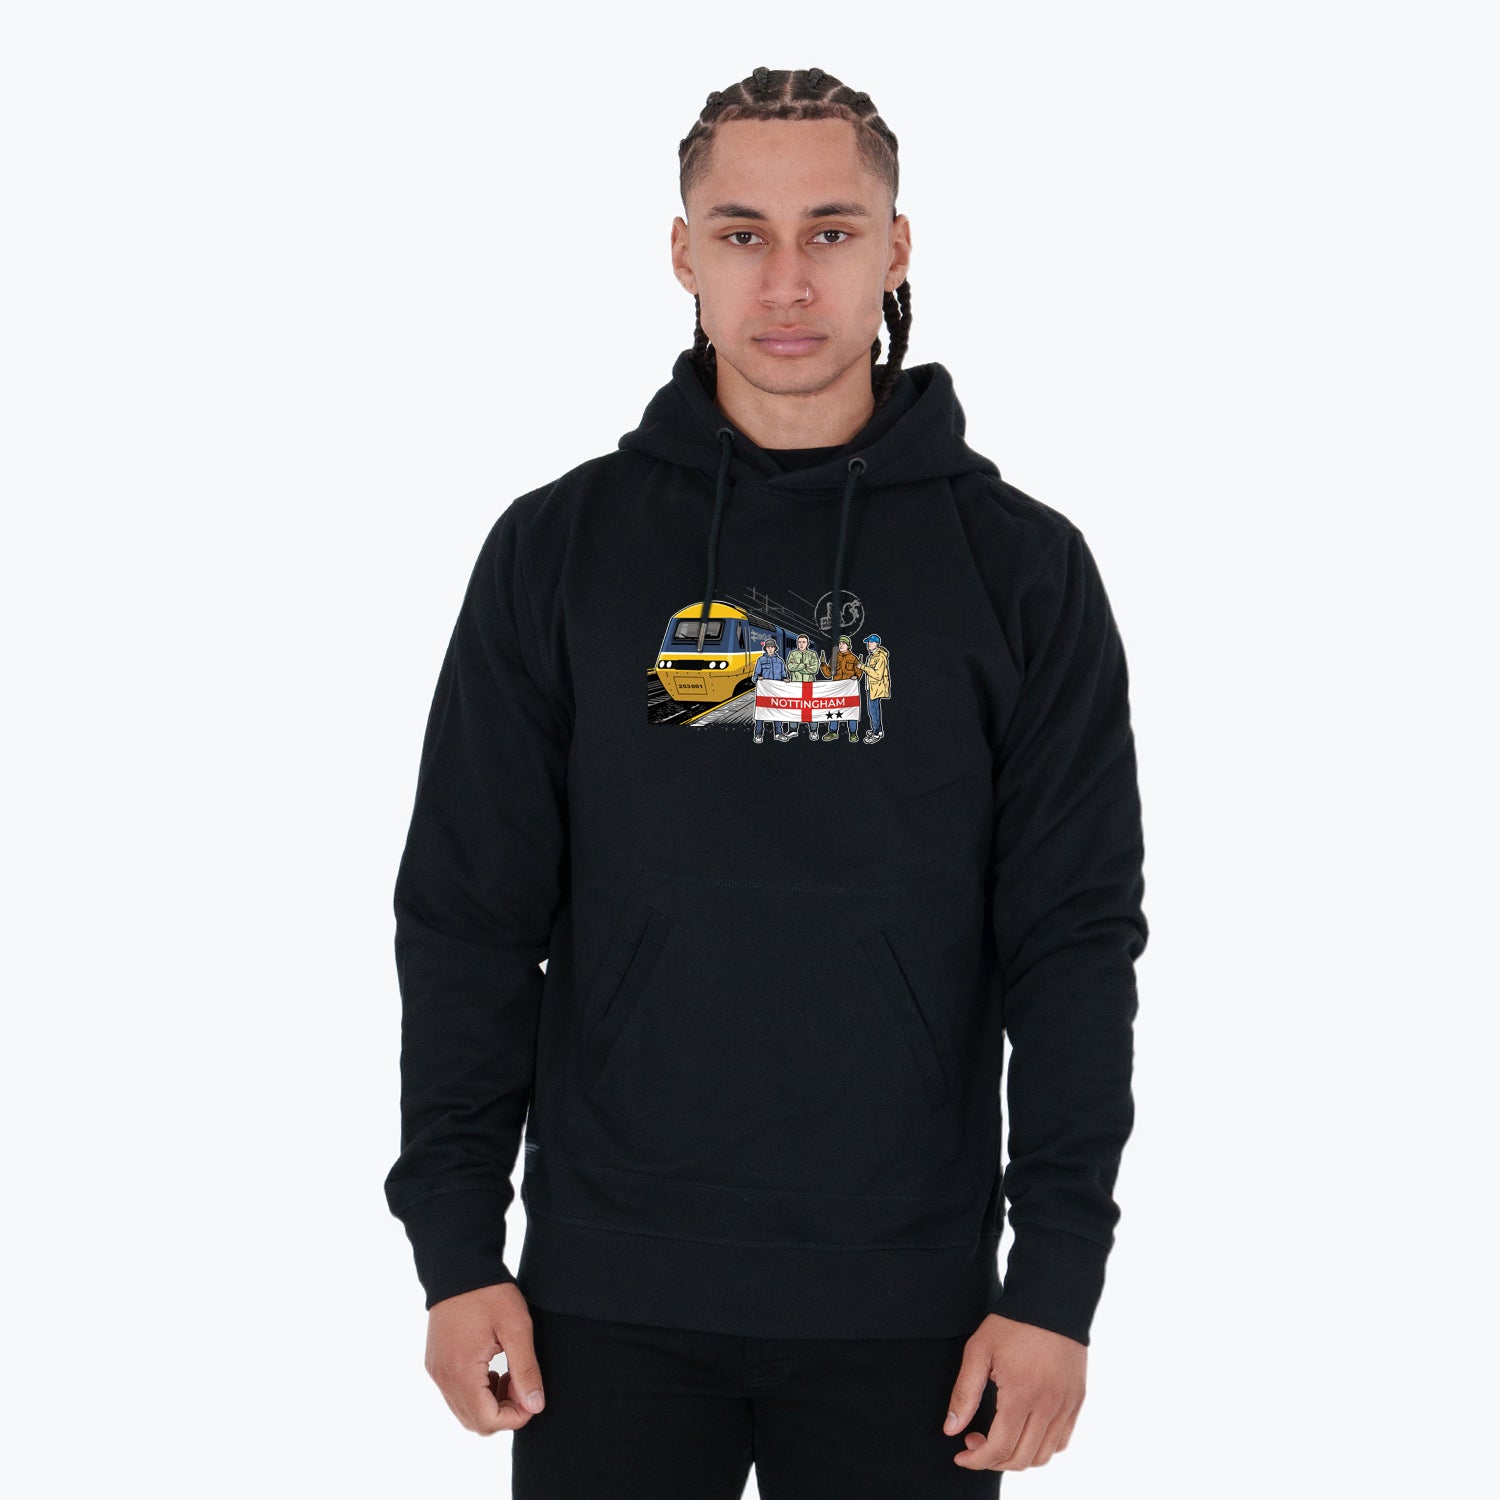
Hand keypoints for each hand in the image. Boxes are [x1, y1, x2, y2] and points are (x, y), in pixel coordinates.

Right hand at [424, 1282, 545, 1434]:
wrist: (459, 1265)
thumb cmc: (489, 1294)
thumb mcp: (517, 1328)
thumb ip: (526, 1370)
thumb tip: (535, 1406)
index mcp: (462, 1372)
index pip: (488, 1421)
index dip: (516, 1416)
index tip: (532, 1394)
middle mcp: (443, 1378)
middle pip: (475, 1422)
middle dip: (504, 1412)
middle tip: (521, 1383)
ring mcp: (436, 1372)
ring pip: (464, 1411)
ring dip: (491, 1403)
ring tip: (509, 1374)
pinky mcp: (435, 1364)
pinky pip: (456, 1394)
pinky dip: (477, 1392)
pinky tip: (493, 1368)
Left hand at [943, 1313, 1085, 1471]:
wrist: (1052, 1300)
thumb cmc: (1011, 1324)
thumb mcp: (978, 1351)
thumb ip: (964, 1393)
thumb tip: (951, 1430)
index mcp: (1022, 1394)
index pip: (1000, 1448)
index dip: (977, 1460)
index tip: (960, 1455)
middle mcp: (1048, 1406)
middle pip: (1021, 1459)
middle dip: (993, 1461)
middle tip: (974, 1441)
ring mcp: (1066, 1405)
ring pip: (1044, 1455)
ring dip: (1017, 1458)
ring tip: (998, 1438)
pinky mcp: (1077, 1401)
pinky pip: (1061, 1441)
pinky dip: (1041, 1447)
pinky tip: (1023, 1431)